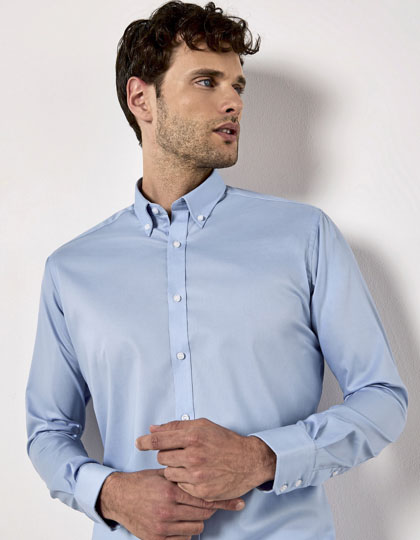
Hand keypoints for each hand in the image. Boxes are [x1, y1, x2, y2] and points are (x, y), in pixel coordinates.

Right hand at [96, 468, 245, 539]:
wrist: (119, 497)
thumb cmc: (142, 483)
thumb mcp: (163, 474)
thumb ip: (183, 475)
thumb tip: (206, 474)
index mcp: (171, 490)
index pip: (205, 497)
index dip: (223, 501)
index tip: (239, 503)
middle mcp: (168, 510)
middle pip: (204, 513)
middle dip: (208, 507)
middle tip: (206, 501)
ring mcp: (162, 527)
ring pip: (196, 526)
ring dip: (196, 519)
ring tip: (187, 510)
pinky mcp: (157, 539)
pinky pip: (183, 538)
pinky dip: (185, 530)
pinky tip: (179, 521)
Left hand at [135, 418, 275, 501]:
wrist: (249, 460)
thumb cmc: (225, 441)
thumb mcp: (203, 426)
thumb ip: (176, 427)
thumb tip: (153, 429)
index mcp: (193, 437)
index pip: (159, 440)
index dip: (145, 442)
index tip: (139, 443)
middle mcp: (194, 456)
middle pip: (162, 457)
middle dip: (167, 454)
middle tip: (180, 453)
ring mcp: (197, 475)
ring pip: (169, 473)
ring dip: (174, 469)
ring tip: (189, 464)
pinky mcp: (202, 491)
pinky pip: (180, 486)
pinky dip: (185, 481)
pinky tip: (196, 475)